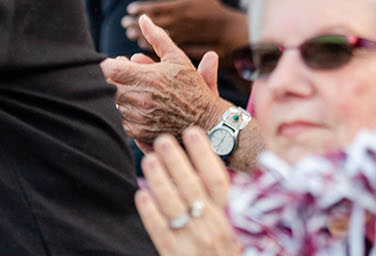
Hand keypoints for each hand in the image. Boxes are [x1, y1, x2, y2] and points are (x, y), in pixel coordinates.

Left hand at [101, 15, 228, 144]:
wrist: (204, 117)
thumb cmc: (191, 85)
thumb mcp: (177, 57)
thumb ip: (157, 37)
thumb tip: (143, 19)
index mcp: (149, 77)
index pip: (110, 69)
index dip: (106, 65)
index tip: (112, 63)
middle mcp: (140, 98)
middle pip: (106, 86)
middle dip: (109, 79)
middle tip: (120, 75)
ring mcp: (138, 116)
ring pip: (110, 104)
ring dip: (114, 95)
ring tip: (128, 89)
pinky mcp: (138, 131)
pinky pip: (118, 121)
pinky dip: (120, 112)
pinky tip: (130, 106)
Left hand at [125, 0, 249, 59]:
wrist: (226, 29)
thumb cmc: (210, 7)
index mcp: (178, 7)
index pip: (151, 8)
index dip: (138, 8)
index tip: (131, 9)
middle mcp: (176, 22)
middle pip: (147, 23)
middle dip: (133, 22)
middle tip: (125, 22)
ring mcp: (177, 36)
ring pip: (150, 37)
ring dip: (137, 35)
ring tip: (130, 33)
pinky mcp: (180, 47)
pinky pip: (159, 48)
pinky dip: (147, 46)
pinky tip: (142, 44)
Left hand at [135, 127, 239, 255]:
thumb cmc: (225, 250)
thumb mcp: (235, 224)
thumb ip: (223, 201)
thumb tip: (204, 167)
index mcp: (230, 215)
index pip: (218, 179)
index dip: (204, 155)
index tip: (193, 133)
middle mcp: (213, 225)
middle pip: (193, 188)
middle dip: (177, 161)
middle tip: (163, 140)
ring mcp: (193, 241)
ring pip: (174, 205)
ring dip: (160, 180)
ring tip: (149, 159)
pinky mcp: (175, 255)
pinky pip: (160, 230)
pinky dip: (150, 211)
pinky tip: (141, 194)